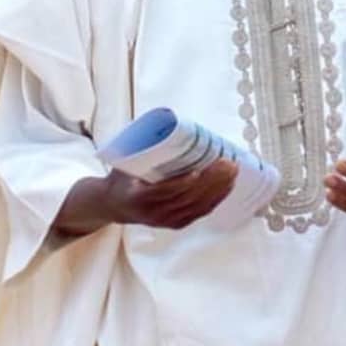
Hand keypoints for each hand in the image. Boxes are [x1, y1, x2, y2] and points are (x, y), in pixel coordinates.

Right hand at [53, 158, 237, 236]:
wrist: (113, 205)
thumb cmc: (122, 178)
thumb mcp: (125, 161)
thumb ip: (144, 148)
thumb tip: (168, 122)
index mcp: (138, 197)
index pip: (163, 192)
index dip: (181, 184)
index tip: (197, 171)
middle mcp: (153, 213)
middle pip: (187, 199)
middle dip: (211, 182)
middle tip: (227, 163)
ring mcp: (166, 221)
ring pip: (197, 207)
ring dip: (218, 189)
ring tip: (232, 171)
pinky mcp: (176, 223)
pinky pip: (200, 212)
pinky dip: (216, 198)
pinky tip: (228, 186)